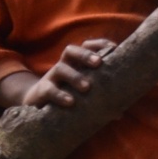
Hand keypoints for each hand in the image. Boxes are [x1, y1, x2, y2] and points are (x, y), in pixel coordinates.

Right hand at [0, 38, 116, 111]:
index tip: (114, 48)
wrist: (38, 107)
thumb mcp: (81, 95)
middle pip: (71, 51)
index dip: (99, 44)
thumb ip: (99, 99)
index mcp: (75, 64)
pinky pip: (49, 90)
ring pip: (61, 68)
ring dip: (75, 76)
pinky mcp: (41, 92)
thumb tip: (119, 113)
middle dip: (85, 55)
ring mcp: (51, 77)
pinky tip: (70, 102)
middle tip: (99, 63)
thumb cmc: (66, 97)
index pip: (85, 46)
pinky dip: (60, 95)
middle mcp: (63, 66)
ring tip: (87, 87)